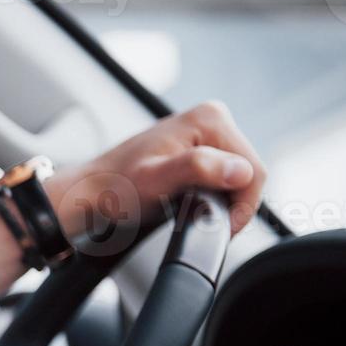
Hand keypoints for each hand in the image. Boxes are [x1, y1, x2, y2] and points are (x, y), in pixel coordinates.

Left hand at [48, 100, 267, 239]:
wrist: (91, 193)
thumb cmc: (114, 188)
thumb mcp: (154, 181)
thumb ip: (196, 170)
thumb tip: (238, 171)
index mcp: (209, 119)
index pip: (254, 170)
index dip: (242, 206)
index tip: (220, 227)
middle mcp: (211, 118)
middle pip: (249, 172)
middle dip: (232, 204)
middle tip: (201, 221)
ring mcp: (206, 132)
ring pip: (239, 177)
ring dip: (223, 201)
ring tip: (192, 212)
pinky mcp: (200, 148)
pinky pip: (224, 176)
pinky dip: (214, 196)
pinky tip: (192, 203)